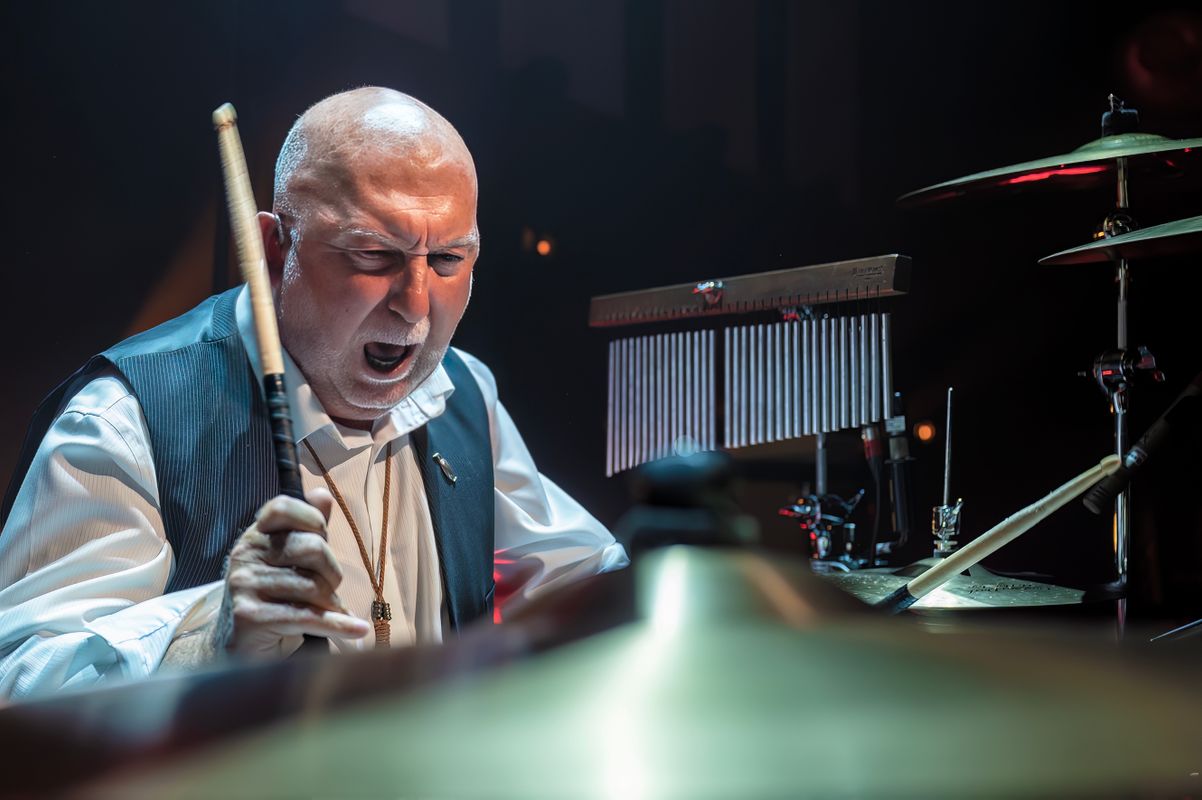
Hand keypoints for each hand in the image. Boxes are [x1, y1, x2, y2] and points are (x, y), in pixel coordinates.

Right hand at [213, 488, 370, 658]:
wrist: (239, 651)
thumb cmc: (274, 602)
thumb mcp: (291, 564)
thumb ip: (308, 530)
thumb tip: (323, 495)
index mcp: (254, 536)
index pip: (284, 507)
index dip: (313, 522)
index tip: (322, 543)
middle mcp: (245, 555)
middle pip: (312, 547)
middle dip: (333, 572)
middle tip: (331, 589)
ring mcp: (244, 585)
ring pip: (313, 586)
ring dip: (332, 604)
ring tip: (329, 613)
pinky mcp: (250, 616)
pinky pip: (307, 616)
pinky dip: (339, 626)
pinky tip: (358, 630)